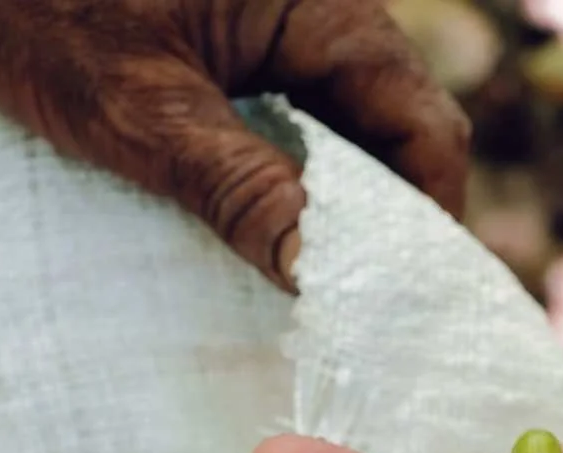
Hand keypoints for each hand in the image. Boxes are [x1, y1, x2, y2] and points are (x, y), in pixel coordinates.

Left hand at [0, 0, 469, 290]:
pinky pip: (296, 129)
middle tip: (353, 312)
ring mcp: (287, 38)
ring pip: (348, 139)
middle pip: (398, 138)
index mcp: (330, 13)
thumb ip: (234, 185)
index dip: (425, 222)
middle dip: (383, 226)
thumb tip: (315, 273)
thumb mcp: (136, 105)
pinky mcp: (245, 55)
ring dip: (335, 211)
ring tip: (310, 288)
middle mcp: (326, 21)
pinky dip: (290, 185)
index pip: (427, 130)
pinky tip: (262, 237)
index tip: (394, 302)